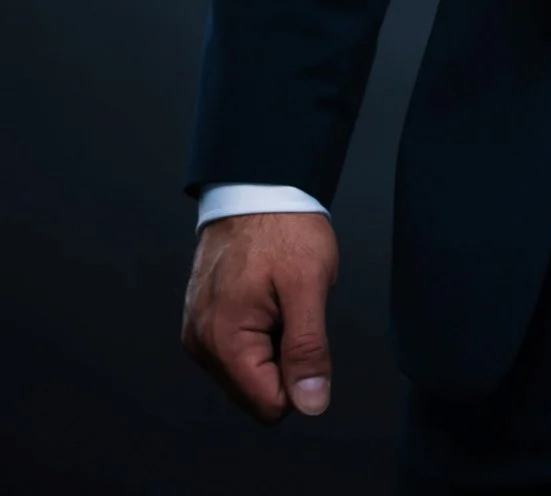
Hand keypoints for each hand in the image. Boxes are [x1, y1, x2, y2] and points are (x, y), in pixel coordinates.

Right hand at [181, 211, 338, 421]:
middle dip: (283, 359)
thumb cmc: (283, 227)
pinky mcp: (201, 319)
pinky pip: (236, 349)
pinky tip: (265, 297)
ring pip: (247, 372)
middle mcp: (201, 343)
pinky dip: (258, 330)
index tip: (305, 333)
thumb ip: (308, 349)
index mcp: (224, 340)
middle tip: (291, 310)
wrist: (257, 186)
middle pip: (255, 392)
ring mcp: (198, 331)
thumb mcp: (309, 285)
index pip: (269, 405)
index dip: (300, 378)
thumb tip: (311, 403)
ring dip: (271, 344)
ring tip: (278, 299)